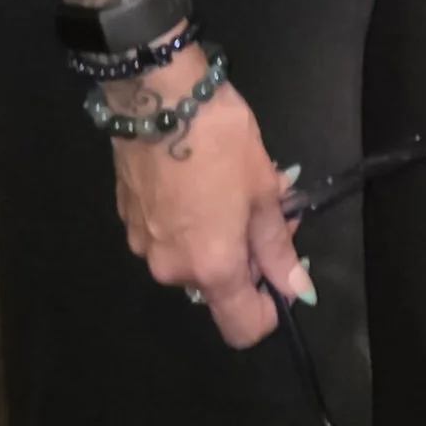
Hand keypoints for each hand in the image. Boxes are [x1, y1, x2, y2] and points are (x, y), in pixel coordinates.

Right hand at [111, 71, 312, 349]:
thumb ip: (277, 248)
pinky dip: (187, 222)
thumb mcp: (264, 191)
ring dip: (215, 238)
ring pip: (191, 259)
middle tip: (262, 210)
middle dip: (244, 258)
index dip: (269, 311)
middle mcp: (172, 270)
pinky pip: (167, 237)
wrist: (158, 96)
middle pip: (217, 288)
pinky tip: (195, 181)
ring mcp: (143, 245)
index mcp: (212, 268)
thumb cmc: (221, 141)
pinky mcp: (127, 219)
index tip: (280, 273)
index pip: (243, 328)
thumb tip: (298, 290)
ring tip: (228, 188)